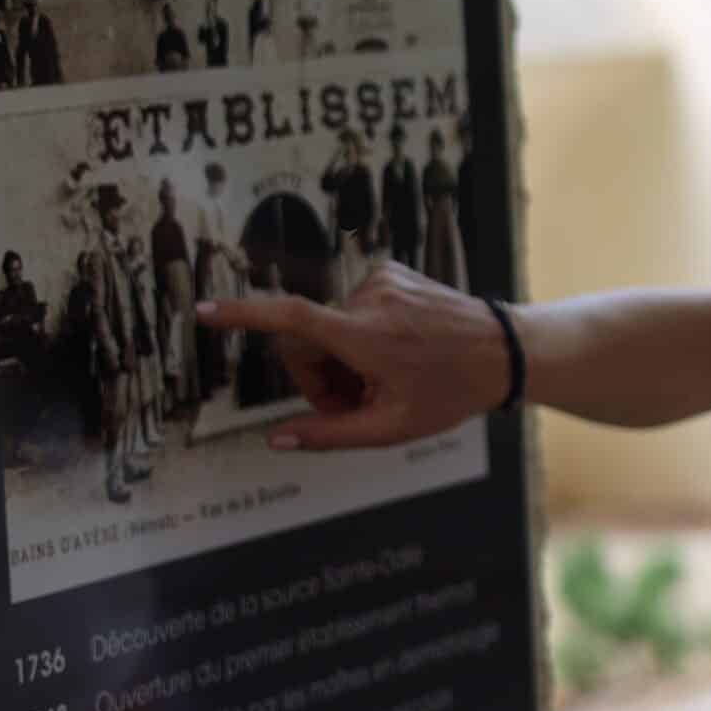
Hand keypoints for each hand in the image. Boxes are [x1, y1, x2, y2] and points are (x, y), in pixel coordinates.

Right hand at [198, 258, 509, 449]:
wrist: (505, 349)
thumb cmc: (453, 391)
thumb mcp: (393, 427)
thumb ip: (330, 435)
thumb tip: (277, 440)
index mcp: (366, 336)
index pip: (290, 319)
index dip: (243, 314)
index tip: (204, 309)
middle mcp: (369, 299)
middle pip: (306, 339)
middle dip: (318, 375)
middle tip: (353, 403)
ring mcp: (382, 280)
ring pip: (329, 325)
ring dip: (343, 357)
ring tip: (383, 379)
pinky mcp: (391, 271)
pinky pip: (353, 307)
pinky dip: (361, 333)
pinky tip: (394, 352)